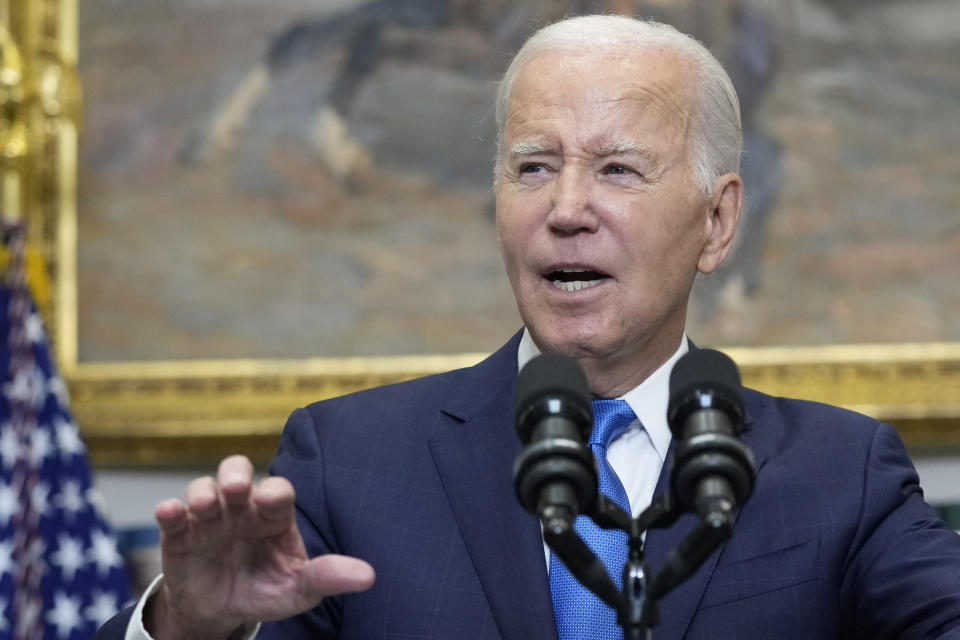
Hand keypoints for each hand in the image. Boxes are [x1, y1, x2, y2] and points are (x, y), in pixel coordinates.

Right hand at [146, 455, 374, 639]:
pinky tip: (170, 512)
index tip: (271, 500)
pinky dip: (169, 510)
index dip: (275, 492)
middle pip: (237, 472)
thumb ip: (328, 578)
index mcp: (274, 515)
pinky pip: (172, 514)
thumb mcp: (299, 590)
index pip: (278, 492)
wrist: (223, 612)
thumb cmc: (267, 589)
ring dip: (202, 492)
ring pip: (203, 488)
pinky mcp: (180, 534)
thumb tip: (369, 576)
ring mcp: (210, 518)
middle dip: (236, 474)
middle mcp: (242, 508)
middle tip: (237, 488)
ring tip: (204, 505)